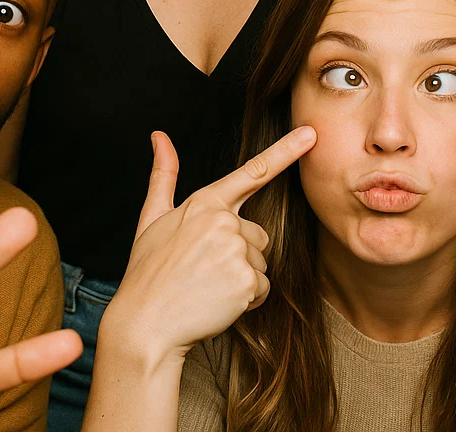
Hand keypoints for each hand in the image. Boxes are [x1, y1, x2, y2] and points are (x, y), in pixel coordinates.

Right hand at [104, 127, 316, 362]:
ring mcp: (235, 250)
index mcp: (204, 202)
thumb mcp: (151, 217)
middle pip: (257, 235)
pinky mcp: (245, 280)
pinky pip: (262, 288)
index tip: (310, 134)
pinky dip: (246, 300)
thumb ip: (163, 174)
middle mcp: (223, 220)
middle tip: (204, 270)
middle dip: (239, 254)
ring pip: (260, 262)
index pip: (252, 172)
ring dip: (242, 278)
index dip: (285, 151)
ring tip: (208, 286)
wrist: (145, 322)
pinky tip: (218, 302)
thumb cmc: (148, 271)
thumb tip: (159, 136)